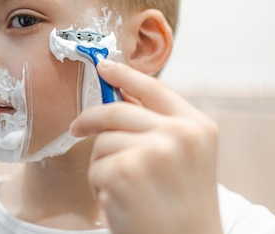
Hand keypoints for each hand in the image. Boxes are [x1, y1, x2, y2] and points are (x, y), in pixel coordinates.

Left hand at [69, 59, 221, 233]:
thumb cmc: (181, 209)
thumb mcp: (184, 159)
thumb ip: (160, 127)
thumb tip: (119, 97)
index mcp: (198, 127)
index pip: (154, 89)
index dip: (125, 75)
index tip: (104, 66)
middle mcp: (179, 134)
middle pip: (118, 110)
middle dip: (91, 118)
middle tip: (76, 126)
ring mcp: (153, 151)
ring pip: (103, 140)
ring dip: (103, 165)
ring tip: (124, 190)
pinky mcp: (125, 172)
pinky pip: (96, 167)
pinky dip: (99, 186)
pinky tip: (120, 202)